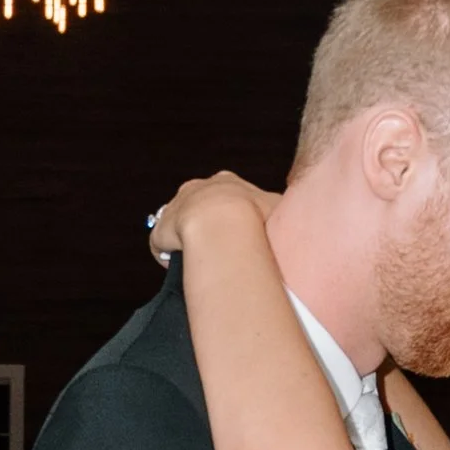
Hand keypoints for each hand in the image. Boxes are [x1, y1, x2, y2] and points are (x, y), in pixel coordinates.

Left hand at [147, 171, 282, 263]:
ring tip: (200, 261)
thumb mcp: (278, 209)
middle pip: (199, 204)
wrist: (224, 225)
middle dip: (206, 224)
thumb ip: (279, 211)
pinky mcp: (161, 228)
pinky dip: (170, 257)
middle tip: (218, 248)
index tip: (237, 232)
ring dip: (187, 241)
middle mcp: (199, 188)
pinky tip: (184, 267)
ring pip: (179, 223)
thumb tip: (288, 219)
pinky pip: (163, 245)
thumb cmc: (255, 218)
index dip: (231, 214)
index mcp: (227, 182)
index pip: (226, 195)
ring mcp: (177, 206)